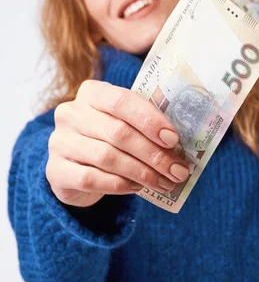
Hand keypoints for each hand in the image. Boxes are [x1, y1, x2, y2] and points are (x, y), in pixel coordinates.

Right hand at [46, 80, 189, 207]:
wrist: (74, 169)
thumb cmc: (108, 141)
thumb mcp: (125, 125)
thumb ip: (146, 127)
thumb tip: (178, 146)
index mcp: (92, 93)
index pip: (122, 101)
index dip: (150, 120)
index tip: (173, 139)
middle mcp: (71, 113)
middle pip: (118, 132)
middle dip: (154, 154)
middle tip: (177, 171)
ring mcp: (60, 142)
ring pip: (107, 157)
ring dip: (142, 173)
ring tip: (164, 183)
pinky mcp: (56, 170)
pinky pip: (92, 179)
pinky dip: (120, 185)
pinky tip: (138, 188)